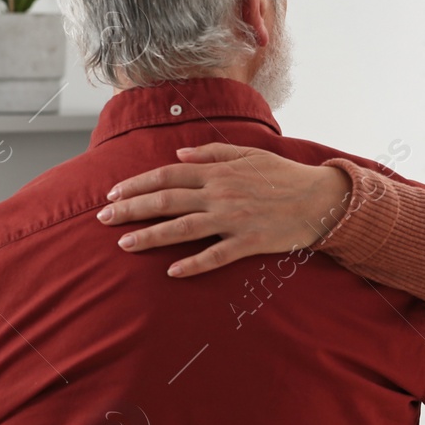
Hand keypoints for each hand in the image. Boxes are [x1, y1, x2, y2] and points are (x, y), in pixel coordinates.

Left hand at [98, 143, 351, 276]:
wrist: (321, 199)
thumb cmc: (284, 175)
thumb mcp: (249, 153)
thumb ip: (212, 152)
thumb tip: (178, 156)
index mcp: (218, 172)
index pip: (167, 176)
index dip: (137, 184)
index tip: (113, 194)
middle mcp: (220, 194)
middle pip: (165, 201)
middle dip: (130, 209)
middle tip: (103, 219)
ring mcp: (233, 220)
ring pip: (182, 229)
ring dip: (150, 236)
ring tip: (124, 244)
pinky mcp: (248, 243)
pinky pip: (215, 256)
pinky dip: (193, 264)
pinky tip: (171, 272)